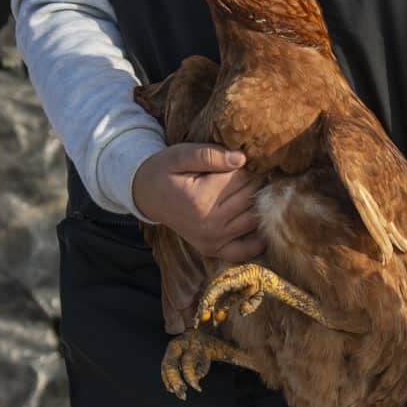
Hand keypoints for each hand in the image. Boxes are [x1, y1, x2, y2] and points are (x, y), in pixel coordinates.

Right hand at [132, 144, 264, 261]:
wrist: (146, 195)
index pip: (243, 177)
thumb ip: (209, 155)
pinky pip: (244, 251)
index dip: (249, 164)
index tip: (248, 158)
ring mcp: (212, 240)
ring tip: (256, 189)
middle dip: (258, 182)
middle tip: (256, 171)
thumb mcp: (180, 155)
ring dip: (260, 204)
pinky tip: (259, 222)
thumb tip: (242, 158)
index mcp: (201, 198)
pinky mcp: (213, 249)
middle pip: (251, 197)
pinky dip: (257, 241)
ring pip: (254, 220)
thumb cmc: (165, 171)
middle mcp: (208, 224)